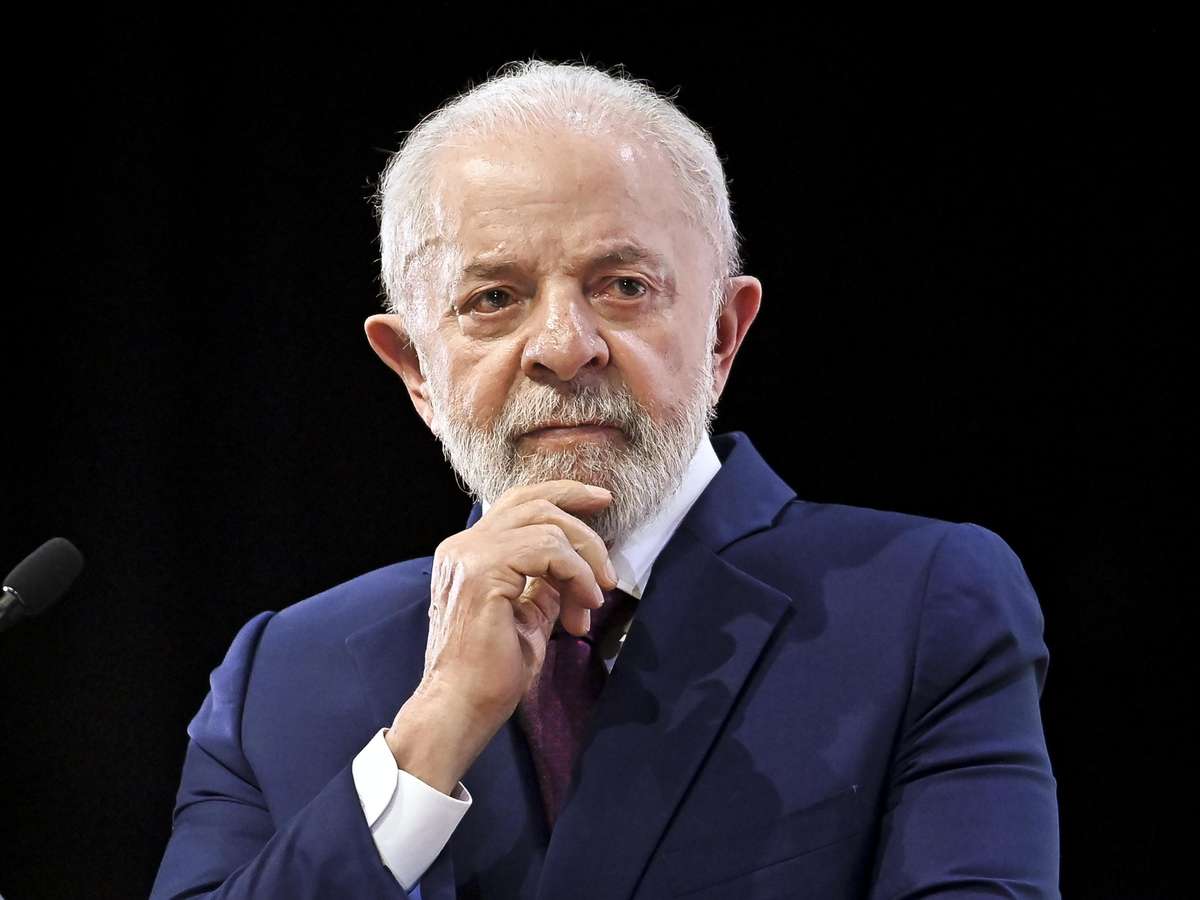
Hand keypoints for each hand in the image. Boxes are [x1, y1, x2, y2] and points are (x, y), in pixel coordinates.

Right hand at [385, 480, 617, 792]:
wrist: (461, 708)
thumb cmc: (491, 673)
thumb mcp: (528, 615)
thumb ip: (545, 584)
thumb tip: (579, 567)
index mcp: (468, 553)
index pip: (518, 504)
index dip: (563, 495)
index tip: (601, 502)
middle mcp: (462, 546)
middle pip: (533, 502)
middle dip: (583, 522)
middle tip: (611, 563)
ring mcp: (468, 555)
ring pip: (545, 523)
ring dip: (584, 559)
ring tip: (594, 600)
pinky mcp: (482, 571)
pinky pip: (547, 548)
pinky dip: (576, 572)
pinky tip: (585, 602)